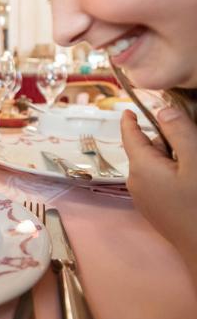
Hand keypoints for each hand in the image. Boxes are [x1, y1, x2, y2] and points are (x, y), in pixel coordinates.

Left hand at [121, 108, 196, 254]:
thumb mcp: (196, 162)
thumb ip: (180, 133)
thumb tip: (162, 111)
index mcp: (141, 167)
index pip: (130, 136)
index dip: (130, 120)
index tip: (129, 109)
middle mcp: (136, 182)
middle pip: (147, 149)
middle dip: (165, 140)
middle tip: (189, 138)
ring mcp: (144, 198)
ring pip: (154, 165)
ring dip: (171, 157)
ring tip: (192, 163)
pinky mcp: (155, 209)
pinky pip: (159, 181)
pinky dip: (172, 172)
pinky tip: (191, 179)